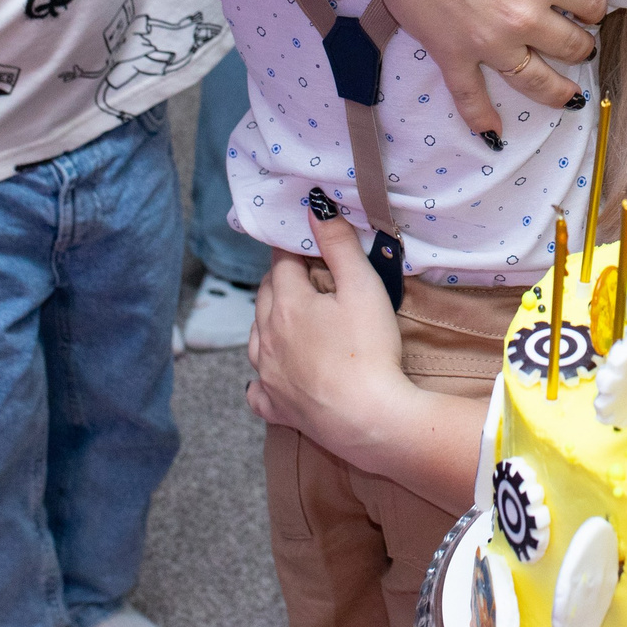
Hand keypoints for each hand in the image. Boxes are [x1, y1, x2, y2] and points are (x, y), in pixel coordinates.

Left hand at [246, 238, 410, 445]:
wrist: (370, 419)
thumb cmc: (370, 349)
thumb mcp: (363, 287)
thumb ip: (338, 245)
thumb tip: (315, 207)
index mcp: (287, 304)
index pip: (281, 263)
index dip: (294, 250)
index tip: (307, 244)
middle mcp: (266, 337)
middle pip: (265, 296)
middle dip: (281, 281)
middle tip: (305, 276)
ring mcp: (267, 375)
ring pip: (255, 337)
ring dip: (269, 322)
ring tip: (290, 318)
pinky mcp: (275, 407)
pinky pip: (257, 388)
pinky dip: (262, 377)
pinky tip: (272, 376)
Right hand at [334, 0, 606, 137]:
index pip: (592, 0)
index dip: (596, 0)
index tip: (590, 0)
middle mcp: (524, 17)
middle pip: (571, 45)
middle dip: (582, 43)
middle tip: (581, 40)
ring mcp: (488, 43)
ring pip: (536, 81)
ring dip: (559, 90)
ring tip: (571, 95)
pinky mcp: (452, 55)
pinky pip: (471, 97)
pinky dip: (484, 120)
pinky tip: (495, 136)